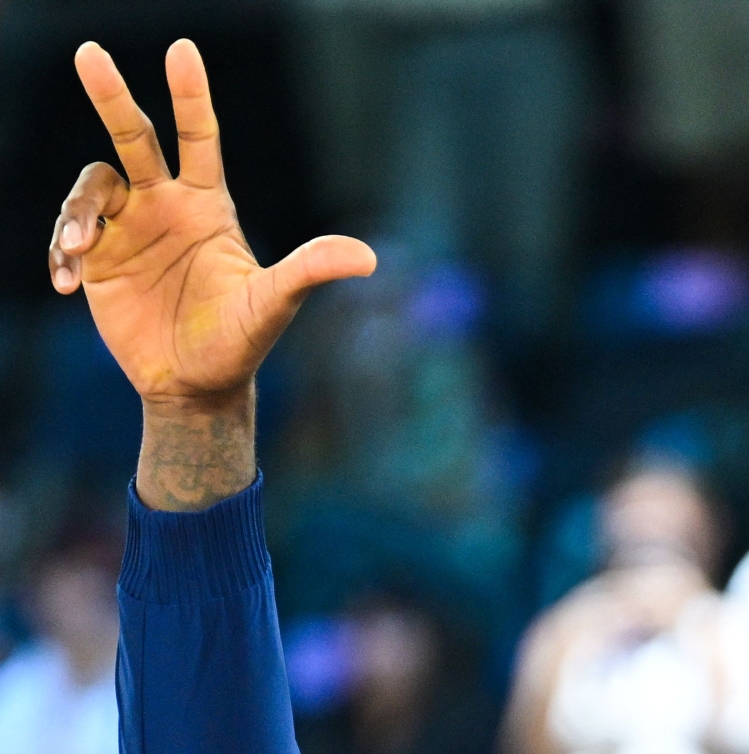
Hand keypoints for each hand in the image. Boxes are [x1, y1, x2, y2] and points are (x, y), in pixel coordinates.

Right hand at [49, 39, 374, 401]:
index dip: (191, 96)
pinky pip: (67, 238)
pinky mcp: (98, 263)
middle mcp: (163, 205)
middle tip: (90, 54)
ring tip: (80, 249)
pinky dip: (60, 254)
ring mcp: (127, 231)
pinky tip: (65, 284)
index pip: (199, 138)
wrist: (197, 387)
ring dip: (78, 213)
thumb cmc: (239, 342)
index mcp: (207, 205)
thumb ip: (310, 271)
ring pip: (92, 189)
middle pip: (133, 136)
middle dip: (112, 95)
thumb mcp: (273, 304)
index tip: (182, 51)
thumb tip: (368, 258)